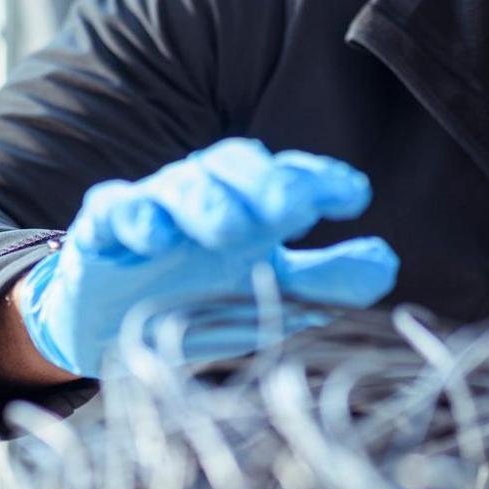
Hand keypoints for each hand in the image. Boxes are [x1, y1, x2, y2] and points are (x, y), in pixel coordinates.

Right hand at [18, 138, 398, 376]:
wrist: (107, 323)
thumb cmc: (199, 294)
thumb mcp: (267, 293)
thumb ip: (326, 280)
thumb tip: (386, 266)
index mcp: (250, 204)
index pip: (289, 176)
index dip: (322, 179)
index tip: (357, 196)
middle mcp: (206, 194)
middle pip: (236, 166)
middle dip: (267, 184)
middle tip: (295, 210)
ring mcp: (153, 207)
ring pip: (181, 186)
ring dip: (208, 203)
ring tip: (231, 232)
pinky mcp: (102, 229)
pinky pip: (115, 211)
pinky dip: (134, 219)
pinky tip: (153, 237)